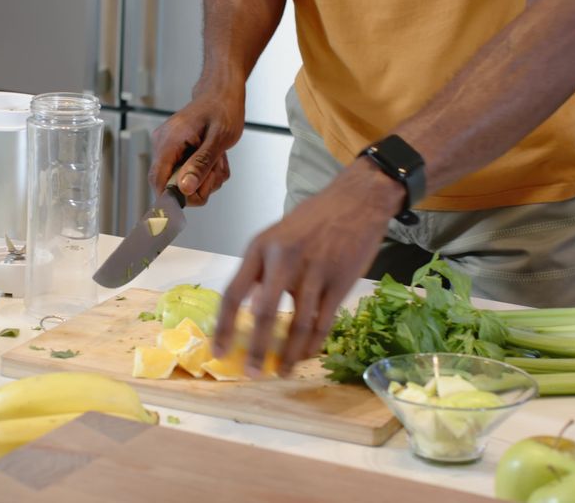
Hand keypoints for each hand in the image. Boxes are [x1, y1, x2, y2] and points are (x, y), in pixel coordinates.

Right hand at [148, 90, 243, 205]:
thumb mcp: (219, 139)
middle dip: (197, 185)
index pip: (158, 180)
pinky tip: (213, 159)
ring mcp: (167, 149)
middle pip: (171, 185)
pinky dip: (204, 173)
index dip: (173, 196)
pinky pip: (186, 174)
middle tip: (215, 171)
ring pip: (182, 182)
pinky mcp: (175, 152)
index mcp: (169, 140)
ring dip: (204, 179)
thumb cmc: (222, 108)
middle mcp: (162, 145)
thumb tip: (185, 188)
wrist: (221, 94)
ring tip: (217, 160)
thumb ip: (201, 164)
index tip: (195, 196)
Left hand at [213, 158, 405, 375]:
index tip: (218, 351)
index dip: (224, 326)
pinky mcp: (340, 282)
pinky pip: (323, 322)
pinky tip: (306, 354)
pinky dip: (313, 344)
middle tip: (251, 373)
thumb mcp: (276, 235)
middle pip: (263, 314)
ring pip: (298, 324)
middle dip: (256, 350)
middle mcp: (284, 259)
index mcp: (261, 247)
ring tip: (281, 372)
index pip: (234, 293)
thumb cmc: (313, 219)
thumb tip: (250, 309)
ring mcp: (314, 271)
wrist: (356, 200)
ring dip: (288, 354)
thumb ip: (262, 269)